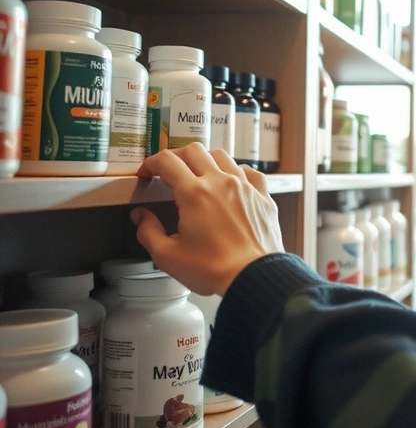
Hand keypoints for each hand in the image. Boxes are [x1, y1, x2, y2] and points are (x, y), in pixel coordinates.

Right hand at [132, 144, 284, 296]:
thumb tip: (141, 217)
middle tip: (169, 171)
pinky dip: (236, 171)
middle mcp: (221, 182)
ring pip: (222, 156)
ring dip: (205, 160)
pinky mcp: (262, 196)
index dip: (151, 163)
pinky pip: (250, 171)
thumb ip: (148, 232)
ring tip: (198, 175)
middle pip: (194, 151)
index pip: (167, 161)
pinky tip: (231, 182)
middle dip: (176, 157)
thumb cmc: (214, 269)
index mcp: (195, 194)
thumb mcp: (168, 256)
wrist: (254, 276)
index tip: (147, 172)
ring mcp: (245, 186)